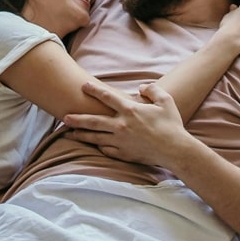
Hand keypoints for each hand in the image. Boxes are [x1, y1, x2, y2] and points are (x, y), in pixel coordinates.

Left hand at [63, 80, 187, 167]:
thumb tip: (141, 87)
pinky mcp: (123, 154)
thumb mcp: (166, 101)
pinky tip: (94, 144)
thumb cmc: (172, 125)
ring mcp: (120, 141)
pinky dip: (99, 146)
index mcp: (130, 110)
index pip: (106, 97)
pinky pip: (106, 149)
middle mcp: (121, 125)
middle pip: (93, 121)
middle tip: (64, 116)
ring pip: (95, 137)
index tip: (83, 86)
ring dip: (82, 134)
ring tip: (71, 133)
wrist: (175, 150)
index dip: (93, 90)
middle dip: (77, 118)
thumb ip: (152, 90)